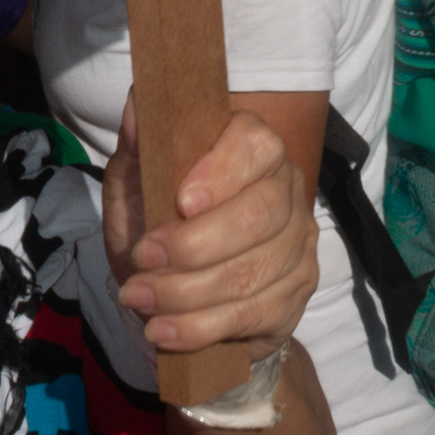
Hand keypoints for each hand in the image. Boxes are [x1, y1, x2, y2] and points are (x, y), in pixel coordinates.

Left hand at [102, 98, 316, 354]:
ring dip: (185, 292)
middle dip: (193, 246)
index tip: (181, 201)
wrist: (177, 297)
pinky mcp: (296, 295)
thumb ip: (139, 149)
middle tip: (141, 259)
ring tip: (137, 298)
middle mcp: (286, 191)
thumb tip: (138, 104)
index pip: (256, 144)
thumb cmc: (156, 227)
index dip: (223, 171)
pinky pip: (253, 315)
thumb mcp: (135, 187)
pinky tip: (163, 330)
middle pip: (259, 216)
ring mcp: (298, 245)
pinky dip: (200, 327)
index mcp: (251, 150)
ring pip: (252, 272)